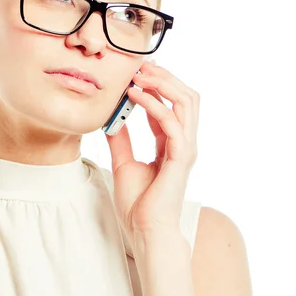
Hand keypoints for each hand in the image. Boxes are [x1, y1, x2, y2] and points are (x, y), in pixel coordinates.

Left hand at [104, 61, 198, 242]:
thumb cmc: (138, 204)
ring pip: (187, 102)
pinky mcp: (180, 157)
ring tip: (139, 74)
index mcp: (171, 143)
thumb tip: (108, 118)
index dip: (157, 84)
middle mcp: (183, 142)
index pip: (170, 104)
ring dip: (163, 83)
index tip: (137, 69)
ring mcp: (185, 148)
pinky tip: (134, 95)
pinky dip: (154, 104)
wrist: (145, 231)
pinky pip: (172, 122)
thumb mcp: (123, 162)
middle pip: (186, 96)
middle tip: (141, 64)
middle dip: (165, 76)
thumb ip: (120, 138)